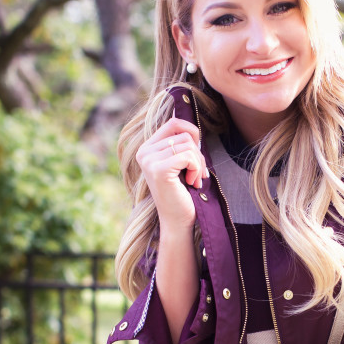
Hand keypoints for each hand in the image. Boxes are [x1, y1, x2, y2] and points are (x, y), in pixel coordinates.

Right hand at [135, 115, 207, 229]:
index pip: (173, 123)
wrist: (178, 221)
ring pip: (188, 144)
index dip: (192, 133)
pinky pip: (189, 156)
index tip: (196, 155)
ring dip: (198, 163)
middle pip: (183, 134)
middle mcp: (144, 152)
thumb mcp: (181, 163)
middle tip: (198, 172)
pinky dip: (197, 169)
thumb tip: (193, 127)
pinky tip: (192, 183)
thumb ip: (182, 144)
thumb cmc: (183, 192)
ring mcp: (149, 160)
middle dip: (198, 153)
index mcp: (147, 148)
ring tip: (194, 179)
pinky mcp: (159, 169)